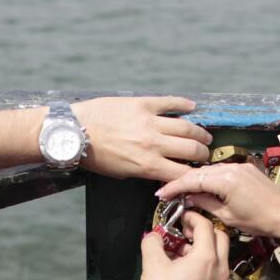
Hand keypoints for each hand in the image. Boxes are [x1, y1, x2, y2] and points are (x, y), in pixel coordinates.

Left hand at [73, 97, 211, 181]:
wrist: (74, 132)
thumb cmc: (94, 156)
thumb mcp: (121, 173)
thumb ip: (144, 171)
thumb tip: (160, 172)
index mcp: (147, 165)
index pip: (182, 173)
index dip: (194, 176)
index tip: (198, 175)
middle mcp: (153, 144)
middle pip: (190, 150)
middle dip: (202, 155)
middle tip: (204, 154)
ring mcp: (149, 122)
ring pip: (186, 128)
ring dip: (199, 133)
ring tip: (204, 136)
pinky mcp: (142, 104)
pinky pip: (169, 103)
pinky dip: (183, 105)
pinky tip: (192, 107)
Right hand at [139, 211, 228, 279]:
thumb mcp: (152, 265)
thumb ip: (152, 243)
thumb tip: (153, 237)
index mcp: (207, 257)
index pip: (205, 226)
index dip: (192, 217)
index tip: (181, 216)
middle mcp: (219, 267)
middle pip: (219, 236)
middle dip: (203, 229)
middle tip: (185, 231)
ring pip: (219, 253)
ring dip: (203, 245)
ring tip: (180, 250)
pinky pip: (215, 267)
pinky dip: (204, 260)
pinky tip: (184, 267)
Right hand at [154, 163, 279, 241]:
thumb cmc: (260, 221)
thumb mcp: (227, 216)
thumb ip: (205, 204)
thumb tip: (189, 198)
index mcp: (225, 180)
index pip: (192, 180)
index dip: (174, 187)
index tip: (162, 193)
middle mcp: (232, 168)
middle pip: (200, 172)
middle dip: (183, 182)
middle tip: (169, 192)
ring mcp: (241, 166)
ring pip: (211, 171)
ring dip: (197, 180)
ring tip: (184, 191)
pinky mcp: (247, 169)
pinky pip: (223, 171)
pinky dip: (211, 178)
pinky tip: (205, 187)